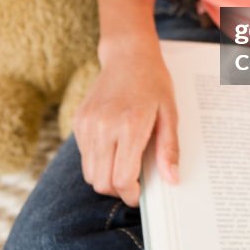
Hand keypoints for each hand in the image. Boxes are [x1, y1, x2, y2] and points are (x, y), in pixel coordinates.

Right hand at [72, 36, 178, 206]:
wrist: (128, 56)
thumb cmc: (153, 83)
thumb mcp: (170, 114)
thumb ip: (169, 149)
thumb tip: (171, 180)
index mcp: (130, 125)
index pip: (121, 178)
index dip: (131, 194)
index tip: (139, 193)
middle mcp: (104, 126)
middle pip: (102, 182)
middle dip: (118, 190)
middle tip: (133, 182)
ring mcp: (87, 124)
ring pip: (89, 174)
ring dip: (106, 178)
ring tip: (123, 165)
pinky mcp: (78, 121)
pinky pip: (84, 156)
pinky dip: (97, 161)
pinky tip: (113, 146)